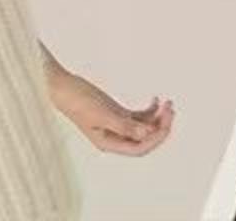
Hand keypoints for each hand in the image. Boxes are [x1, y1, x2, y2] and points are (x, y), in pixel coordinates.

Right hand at [49, 68, 174, 155]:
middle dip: (159, 126)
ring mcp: (116, 125)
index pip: (139, 148)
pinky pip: (137, 116)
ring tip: (168, 103)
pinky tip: (156, 100)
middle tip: (171, 109)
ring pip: (142, 127)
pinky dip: (148, 110)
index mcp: (109, 143)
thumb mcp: (102, 113)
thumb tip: (145, 134)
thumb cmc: (78, 101)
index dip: (156, 138)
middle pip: (143, 139)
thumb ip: (124, 124)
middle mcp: (114, 137)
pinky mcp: (116, 113)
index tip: (167, 122)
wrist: (64, 87)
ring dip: (156, 117)